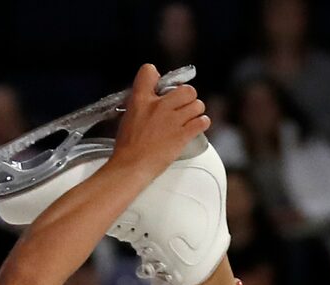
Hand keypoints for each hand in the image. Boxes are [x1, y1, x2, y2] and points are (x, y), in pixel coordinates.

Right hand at [111, 64, 209, 181]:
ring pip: (197, 104)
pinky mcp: (181, 136)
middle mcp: (158, 106)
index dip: (158, 78)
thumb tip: (152, 98)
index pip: (149, 71)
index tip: (161, 88)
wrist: (130, 167)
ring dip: (196, 111)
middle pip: (186, 89)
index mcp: (140, 99)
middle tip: (183, 106)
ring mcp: (172, 120)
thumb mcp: (128, 116)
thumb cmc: (127, 147)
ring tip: (191, 118)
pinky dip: (202, 123)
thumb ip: (140, 103)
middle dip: (188, 97)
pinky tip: (198, 126)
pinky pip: (201, 122)